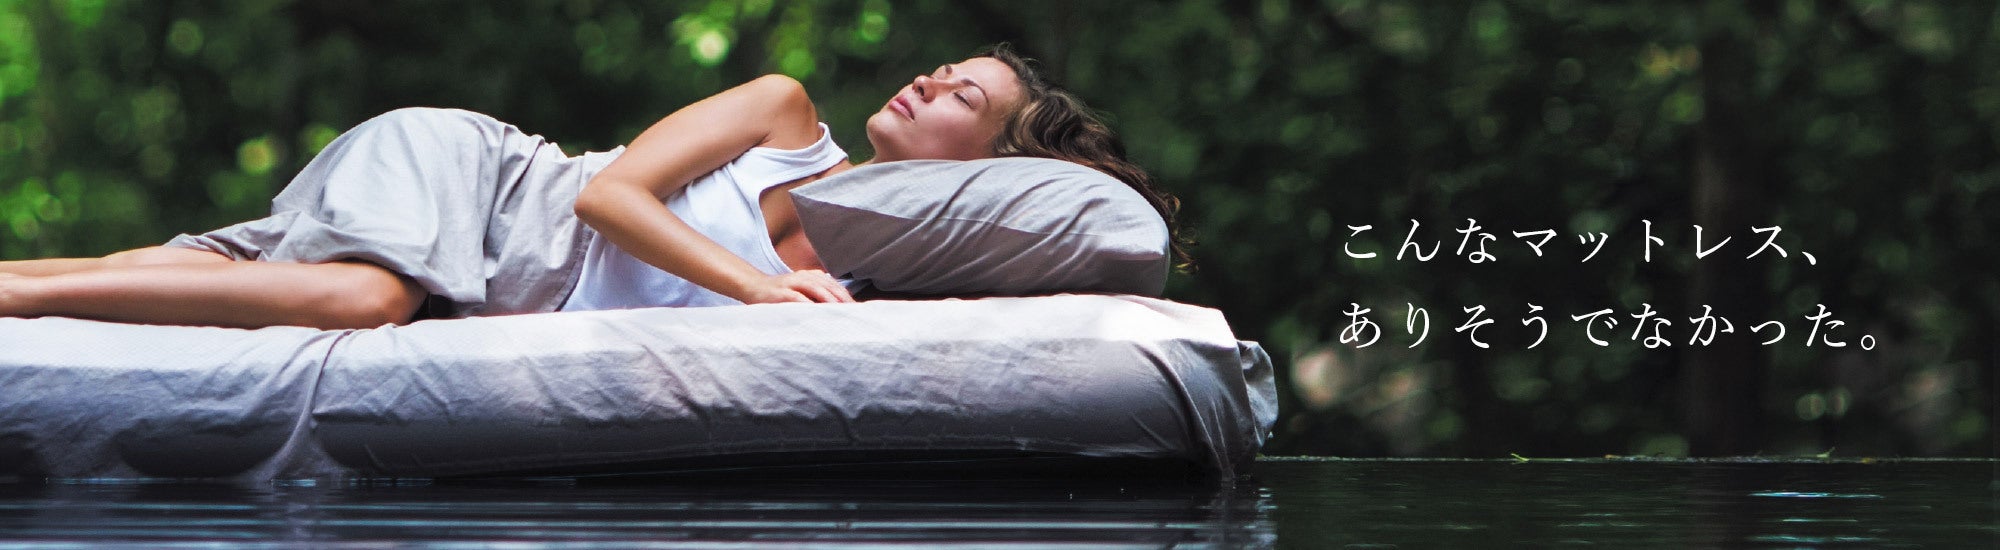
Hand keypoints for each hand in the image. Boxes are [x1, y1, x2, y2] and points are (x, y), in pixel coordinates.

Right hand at [738, 269, 854, 304]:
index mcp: (812, 276)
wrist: (754, 286)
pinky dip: (806, 304)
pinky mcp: (780, 293)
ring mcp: (791, 283)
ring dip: (828, 299)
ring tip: (840, 309)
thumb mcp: (802, 291)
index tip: (858, 309)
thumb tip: (838, 307)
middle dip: (842, 298)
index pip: (834, 285)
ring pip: (814, 288)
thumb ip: (818, 296)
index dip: (847, 296)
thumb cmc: (781, 293)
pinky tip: (814, 311)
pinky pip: (795, 297)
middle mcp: (803, 277)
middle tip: (854, 311)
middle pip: (828, 286)